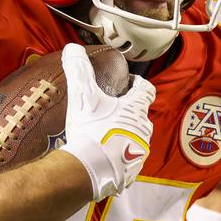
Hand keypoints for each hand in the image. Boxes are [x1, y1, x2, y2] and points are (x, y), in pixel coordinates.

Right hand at [59, 44, 155, 199]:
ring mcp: (141, 152)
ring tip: (103, 136)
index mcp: (136, 108)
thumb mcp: (82, 97)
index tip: (127, 83)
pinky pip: (129, 160)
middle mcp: (144, 129)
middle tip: (108, 112)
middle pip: (140, 115)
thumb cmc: (90, 131)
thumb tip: (73, 49)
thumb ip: (78, 70)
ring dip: (124, 135)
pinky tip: (103, 158)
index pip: (147, 89)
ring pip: (136, 138)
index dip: (138, 84)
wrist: (90, 171)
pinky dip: (119, 157)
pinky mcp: (133, 171)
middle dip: (127, 112)